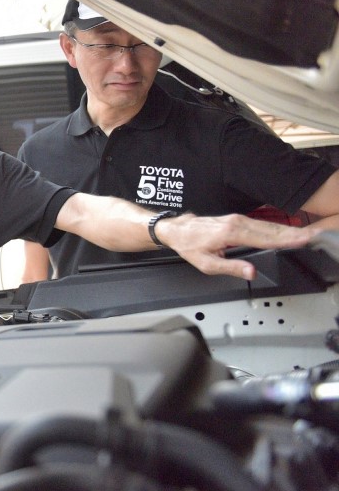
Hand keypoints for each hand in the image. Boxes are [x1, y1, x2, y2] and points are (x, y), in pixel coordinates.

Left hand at [160, 213, 317, 280]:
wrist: (176, 230)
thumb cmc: (189, 245)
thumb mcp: (206, 263)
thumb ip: (231, 268)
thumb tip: (251, 272)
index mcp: (231, 233)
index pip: (265, 238)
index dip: (285, 240)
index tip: (302, 241)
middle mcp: (236, 223)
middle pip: (271, 229)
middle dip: (294, 233)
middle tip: (314, 237)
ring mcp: (237, 219)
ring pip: (268, 225)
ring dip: (288, 230)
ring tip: (307, 235)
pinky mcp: (237, 220)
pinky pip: (262, 224)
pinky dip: (277, 228)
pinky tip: (287, 232)